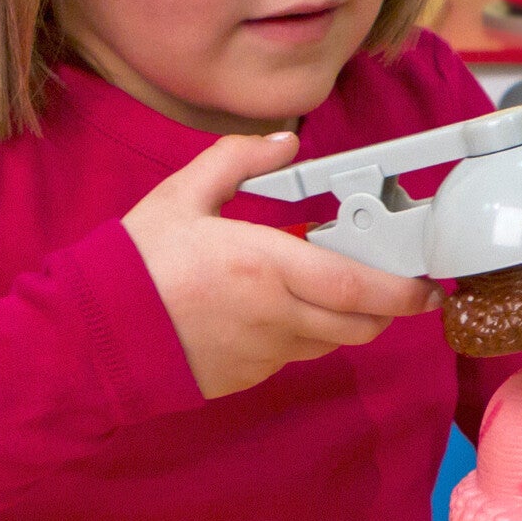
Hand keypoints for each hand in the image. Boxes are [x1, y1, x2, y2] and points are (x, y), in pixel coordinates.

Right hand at [122, 131, 440, 400]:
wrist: (94, 335)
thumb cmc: (135, 265)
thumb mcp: (181, 196)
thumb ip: (237, 160)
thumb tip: (285, 143)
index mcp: (265, 266)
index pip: (358, 287)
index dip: (404, 290)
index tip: (427, 285)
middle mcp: (274, 316)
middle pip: (360, 324)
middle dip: (387, 308)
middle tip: (392, 286)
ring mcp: (263, 353)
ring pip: (331, 342)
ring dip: (342, 319)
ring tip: (326, 289)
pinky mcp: (247, 377)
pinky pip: (293, 356)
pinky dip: (301, 335)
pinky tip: (275, 311)